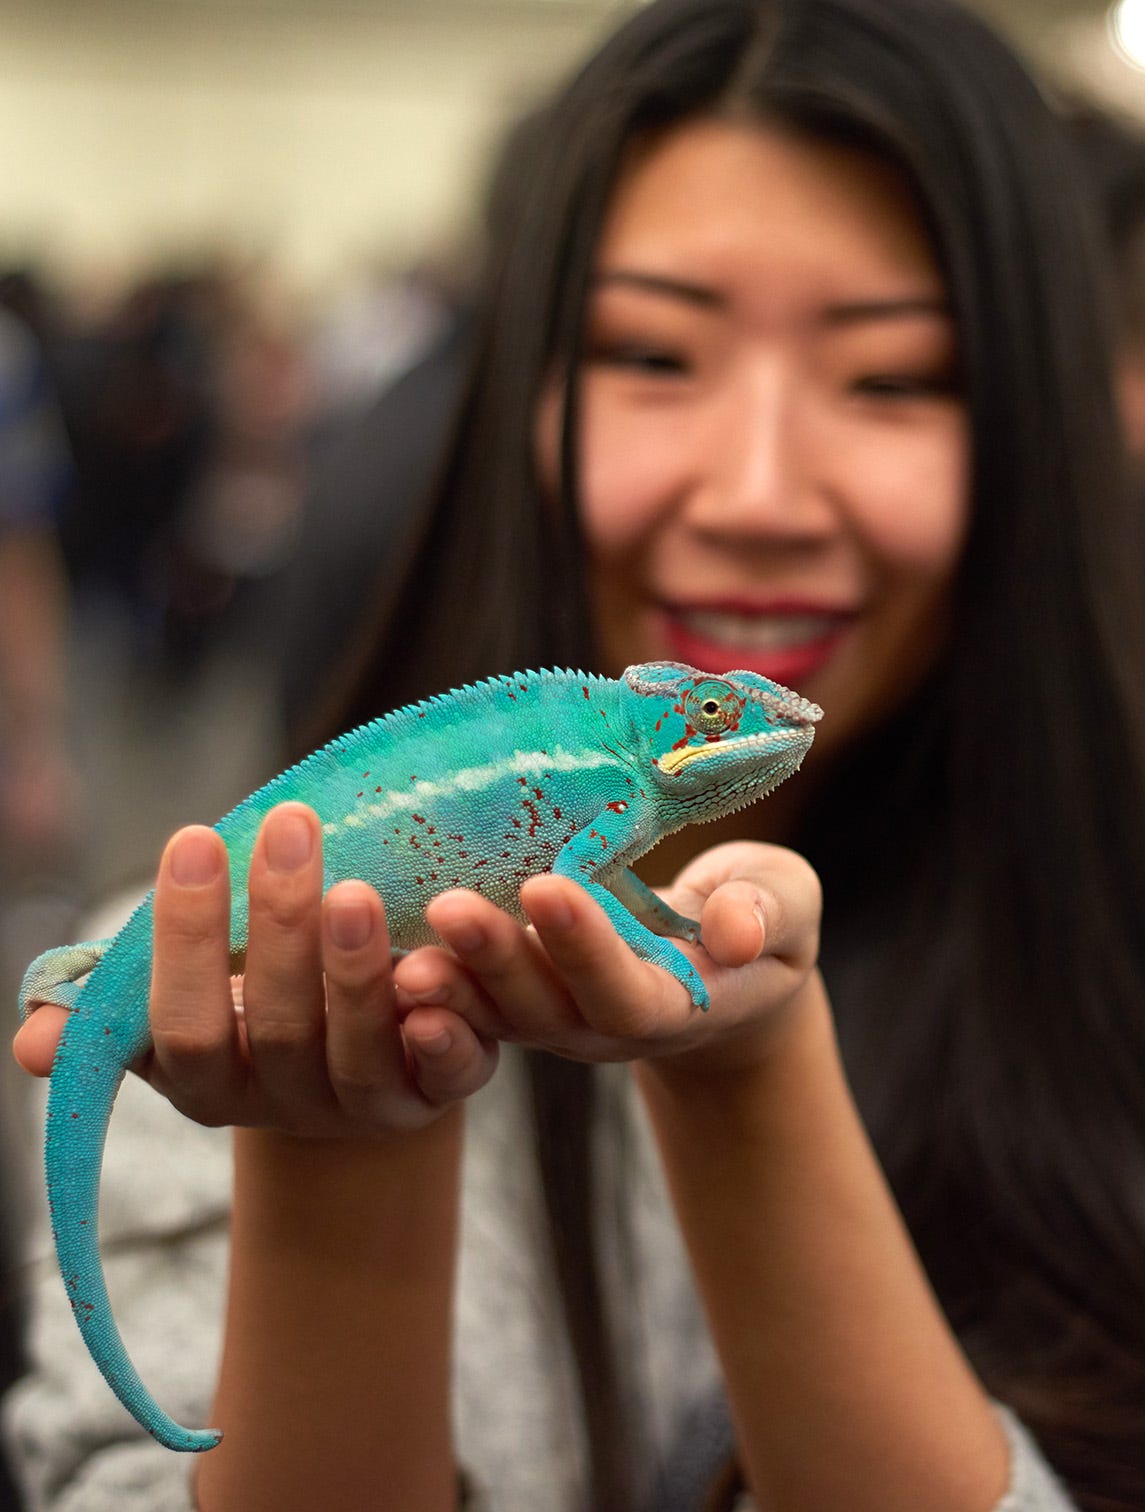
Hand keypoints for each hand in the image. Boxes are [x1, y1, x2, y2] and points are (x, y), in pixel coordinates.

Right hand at [12, 803, 498, 1137]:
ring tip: (356, 887)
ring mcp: (369, 1107)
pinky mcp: (443, 1095)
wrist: (366, 1053)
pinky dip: (447, 1039)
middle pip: (278, 1030)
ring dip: (355, 972)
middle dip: (280, 929)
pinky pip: (450, 1079)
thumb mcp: (188, 1000)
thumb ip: (119, 1002)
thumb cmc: (258, 996)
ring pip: (361, 1052)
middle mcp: (288, 1104)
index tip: (194, 839)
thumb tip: (38, 1038)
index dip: (184, 942)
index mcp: (211, 1084)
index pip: (183, 1028)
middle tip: (289, 827)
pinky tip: (436, 977)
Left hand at [392, 841, 821, 1076]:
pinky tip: (374, 940)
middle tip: (449, 907)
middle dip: (497, 957)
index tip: (549, 885)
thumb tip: (737, 932)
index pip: (624, 992)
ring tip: (395, 940)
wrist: (724, 964)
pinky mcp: (516, 995)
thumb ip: (770, 915)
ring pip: (491, 1009)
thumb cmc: (761, 922)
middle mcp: (600, 1025)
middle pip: (543, 1008)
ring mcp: (553, 1016)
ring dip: (446, 976)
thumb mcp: (787, 910)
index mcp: (673, 1005)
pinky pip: (468, 994)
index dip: (586, 947)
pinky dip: (425, 977)